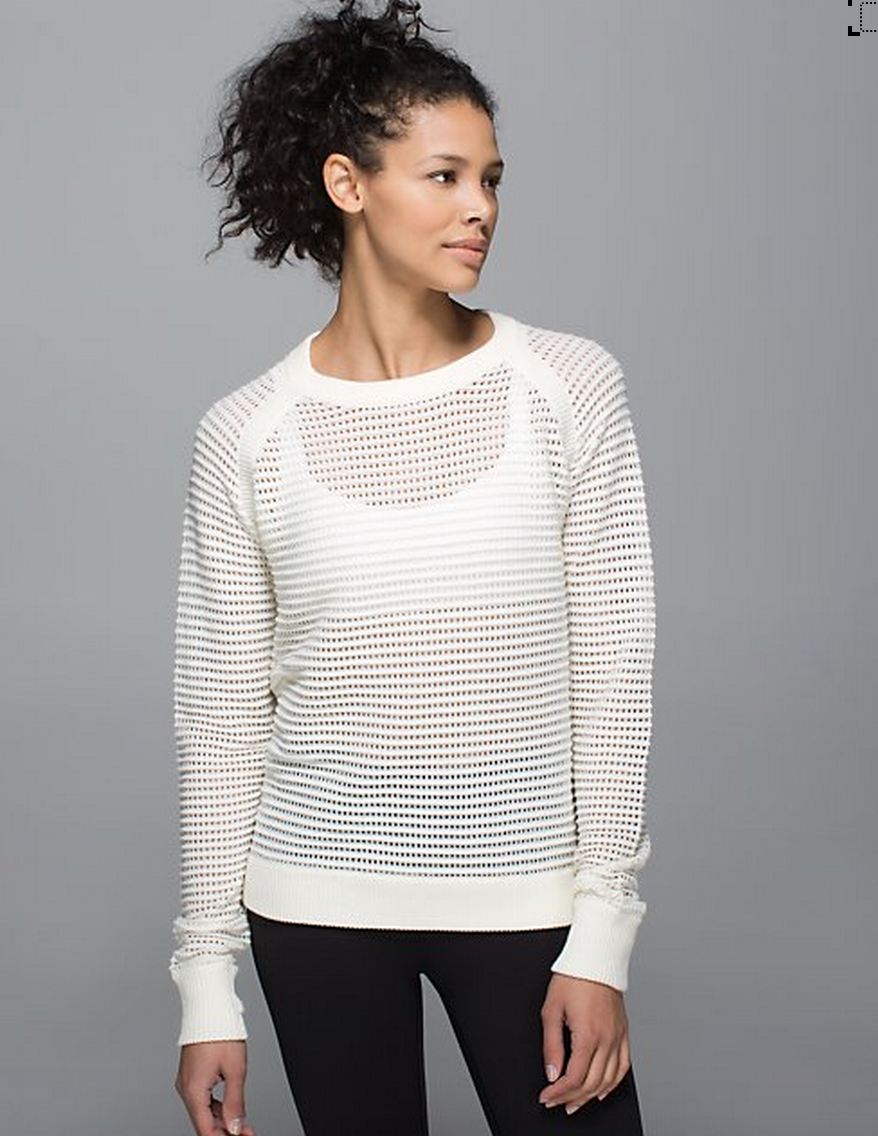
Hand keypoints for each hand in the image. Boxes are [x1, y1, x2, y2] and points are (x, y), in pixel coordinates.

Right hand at [175, 1040, 255, 1135]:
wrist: (209, 1007)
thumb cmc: (220, 1032)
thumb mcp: (235, 1069)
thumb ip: (235, 1102)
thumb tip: (235, 1127)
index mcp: (193, 1091)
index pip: (205, 1129)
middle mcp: (186, 1088)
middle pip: (203, 1122)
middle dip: (224, 1131)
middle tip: (245, 1133)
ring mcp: (187, 1081)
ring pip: (203, 1111)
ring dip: (221, 1120)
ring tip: (241, 1125)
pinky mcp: (192, 1074)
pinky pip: (202, 1098)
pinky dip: (216, 1106)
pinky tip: (229, 1110)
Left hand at [538, 973, 630, 1114]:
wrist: (596, 958)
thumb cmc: (573, 978)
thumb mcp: (551, 1009)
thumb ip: (551, 1045)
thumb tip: (552, 1072)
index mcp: (588, 1034)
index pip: (574, 1077)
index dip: (559, 1092)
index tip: (547, 1096)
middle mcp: (607, 1038)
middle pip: (592, 1083)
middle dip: (572, 1098)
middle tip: (557, 1102)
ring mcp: (618, 1036)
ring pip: (609, 1079)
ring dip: (591, 1096)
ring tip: (575, 1102)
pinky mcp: (624, 1032)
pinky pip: (624, 1066)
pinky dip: (614, 1083)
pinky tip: (603, 1090)